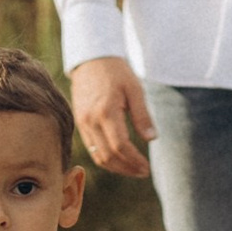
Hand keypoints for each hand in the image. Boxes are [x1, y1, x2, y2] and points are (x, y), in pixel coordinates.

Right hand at [72, 55, 155, 179]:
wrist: (91, 58)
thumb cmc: (116, 71)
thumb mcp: (135, 89)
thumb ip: (142, 115)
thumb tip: (152, 139)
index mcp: (106, 111)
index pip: (120, 146)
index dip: (134, 161)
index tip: (146, 167)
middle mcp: (90, 120)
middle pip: (108, 156)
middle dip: (126, 168)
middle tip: (143, 172)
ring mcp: (82, 122)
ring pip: (97, 156)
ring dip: (116, 167)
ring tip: (133, 169)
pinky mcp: (79, 122)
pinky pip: (91, 148)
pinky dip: (105, 158)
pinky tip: (119, 158)